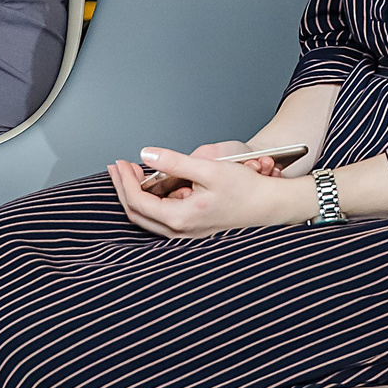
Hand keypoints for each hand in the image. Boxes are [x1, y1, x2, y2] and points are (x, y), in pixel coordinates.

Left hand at [108, 146, 309, 237]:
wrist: (270, 205)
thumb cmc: (246, 190)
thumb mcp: (209, 169)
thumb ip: (175, 161)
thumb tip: (146, 154)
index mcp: (180, 218)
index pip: (138, 200)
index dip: (125, 180)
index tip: (120, 162)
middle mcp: (180, 231)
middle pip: (137, 212)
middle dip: (124, 188)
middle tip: (117, 167)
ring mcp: (185, 233)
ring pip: (148, 217)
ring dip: (136, 194)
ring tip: (132, 173)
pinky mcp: (192, 229)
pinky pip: (162, 217)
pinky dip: (152, 199)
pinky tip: (155, 183)